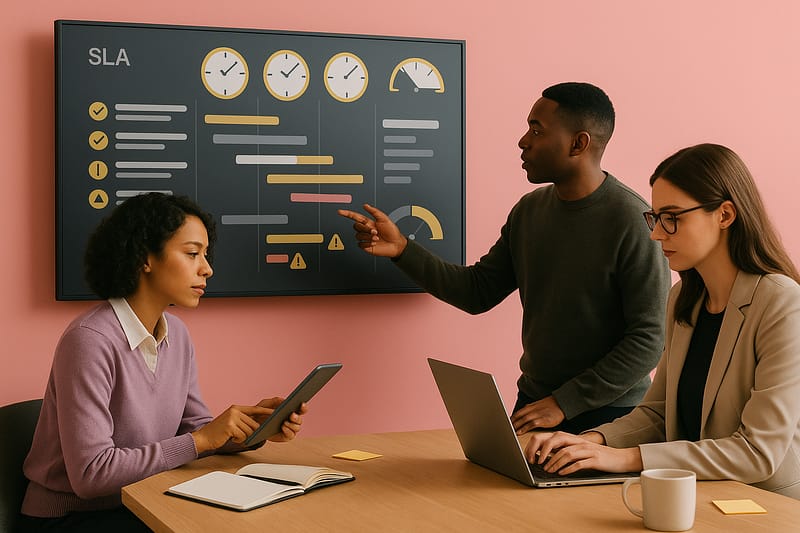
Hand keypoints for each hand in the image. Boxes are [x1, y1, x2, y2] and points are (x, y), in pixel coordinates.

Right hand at [191, 404, 272, 453]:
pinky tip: (230, 438)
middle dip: (250, 433)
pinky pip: (243, 436)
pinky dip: (238, 440)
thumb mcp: (232, 422)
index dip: (267, 411)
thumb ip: (245, 421)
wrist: (204, 437)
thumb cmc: (219, 432)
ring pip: (249, 431)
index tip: (276, 412)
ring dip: (243, 437)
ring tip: (233, 436)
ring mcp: (232, 418)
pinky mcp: (230, 426)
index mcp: (236, 408)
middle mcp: (235, 411)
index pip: (256, 409)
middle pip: (254, 424)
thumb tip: (260, 425)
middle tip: (240, 435)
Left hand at [260, 398, 308, 442]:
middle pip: (300, 419)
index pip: (301, 409)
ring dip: (292, 425)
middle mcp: (293, 420)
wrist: (254, 424)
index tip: (301, 404)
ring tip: (284, 422)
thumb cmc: (261, 412)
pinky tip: (283, 427)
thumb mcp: (266, 404)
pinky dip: (288, 431)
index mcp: (291, 410)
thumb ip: (275, 400)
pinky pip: (291, 435)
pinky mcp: (286, 436)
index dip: (303, 407)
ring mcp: (290, 429)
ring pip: (297, 427)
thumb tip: (284, 400)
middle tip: (292, 415)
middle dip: (297, 417)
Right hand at [338, 204, 407, 257]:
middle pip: (356, 226)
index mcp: (369, 222)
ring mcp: (365, 238)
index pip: (355, 217)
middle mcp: (366, 230)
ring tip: (377, 238)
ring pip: (358, 236)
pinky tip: (374, 244)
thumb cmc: (392, 231)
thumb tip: (365, 205)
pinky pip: (360, 244)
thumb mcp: (384, 219)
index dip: (347, 214)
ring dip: (368, 237)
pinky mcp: (366, 246)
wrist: (396, 244)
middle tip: (375, 231)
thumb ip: (374, 211)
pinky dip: (367, 244)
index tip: (340, 211)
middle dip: (365, 228)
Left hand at [510, 396, 564, 433]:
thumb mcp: (538, 405)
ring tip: (509, 431)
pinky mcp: (543, 420)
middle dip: (511, 423)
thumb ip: (530, 409)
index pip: (517, 413)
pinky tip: (519, 432)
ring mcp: (537, 414)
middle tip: (504, 429)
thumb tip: (522, 414)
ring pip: (523, 420)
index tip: (505, 424)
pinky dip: (524, 428)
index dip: (511, 419)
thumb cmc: (550, 406)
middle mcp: (532, 410)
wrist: (561, 403)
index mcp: (530, 406)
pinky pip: (531, 424)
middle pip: (518, 416)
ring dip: (515, 426)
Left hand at [524, 431, 641, 474]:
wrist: (620, 458)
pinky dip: (568, 469)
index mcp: (574, 439)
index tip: (532, 455)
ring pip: (566, 453)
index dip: (541, 445)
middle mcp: (579, 442)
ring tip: (548, 471)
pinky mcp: (595, 459)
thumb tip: (546, 456)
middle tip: (538, 463)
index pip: (552, 437)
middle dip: (545, 452)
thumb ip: (565, 450)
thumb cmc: (597, 456)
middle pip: (557, 442)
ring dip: (555, 463)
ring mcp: (587, 450)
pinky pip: (579, 463)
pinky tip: (562, 473)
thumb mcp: (579, 450)